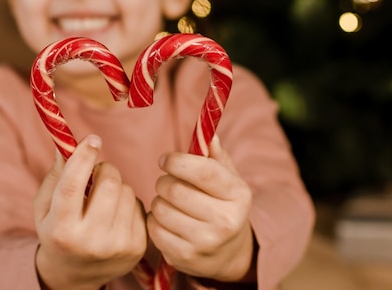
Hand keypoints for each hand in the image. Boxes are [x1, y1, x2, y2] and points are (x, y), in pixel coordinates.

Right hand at [33, 135, 146, 289]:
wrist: (75, 276)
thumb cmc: (57, 231)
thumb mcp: (45, 207)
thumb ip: (56, 175)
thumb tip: (65, 144)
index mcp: (61, 230)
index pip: (73, 186)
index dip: (84, 158)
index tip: (92, 139)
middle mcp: (90, 241)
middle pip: (110, 184)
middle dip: (104, 170)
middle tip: (96, 174)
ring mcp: (117, 246)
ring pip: (127, 191)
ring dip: (116, 186)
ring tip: (102, 201)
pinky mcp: (138, 247)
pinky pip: (139, 205)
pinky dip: (127, 202)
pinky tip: (114, 215)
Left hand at [147, 136, 255, 282]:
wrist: (229, 253)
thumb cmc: (223, 205)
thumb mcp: (228, 180)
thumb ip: (216, 156)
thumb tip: (209, 135)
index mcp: (238, 195)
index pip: (204, 172)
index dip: (178, 161)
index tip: (165, 159)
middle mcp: (225, 221)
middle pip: (176, 190)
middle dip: (164, 181)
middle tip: (167, 182)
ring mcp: (205, 242)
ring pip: (161, 209)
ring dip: (158, 200)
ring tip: (169, 202)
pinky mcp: (184, 258)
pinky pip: (153, 229)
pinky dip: (154, 220)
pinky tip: (166, 220)